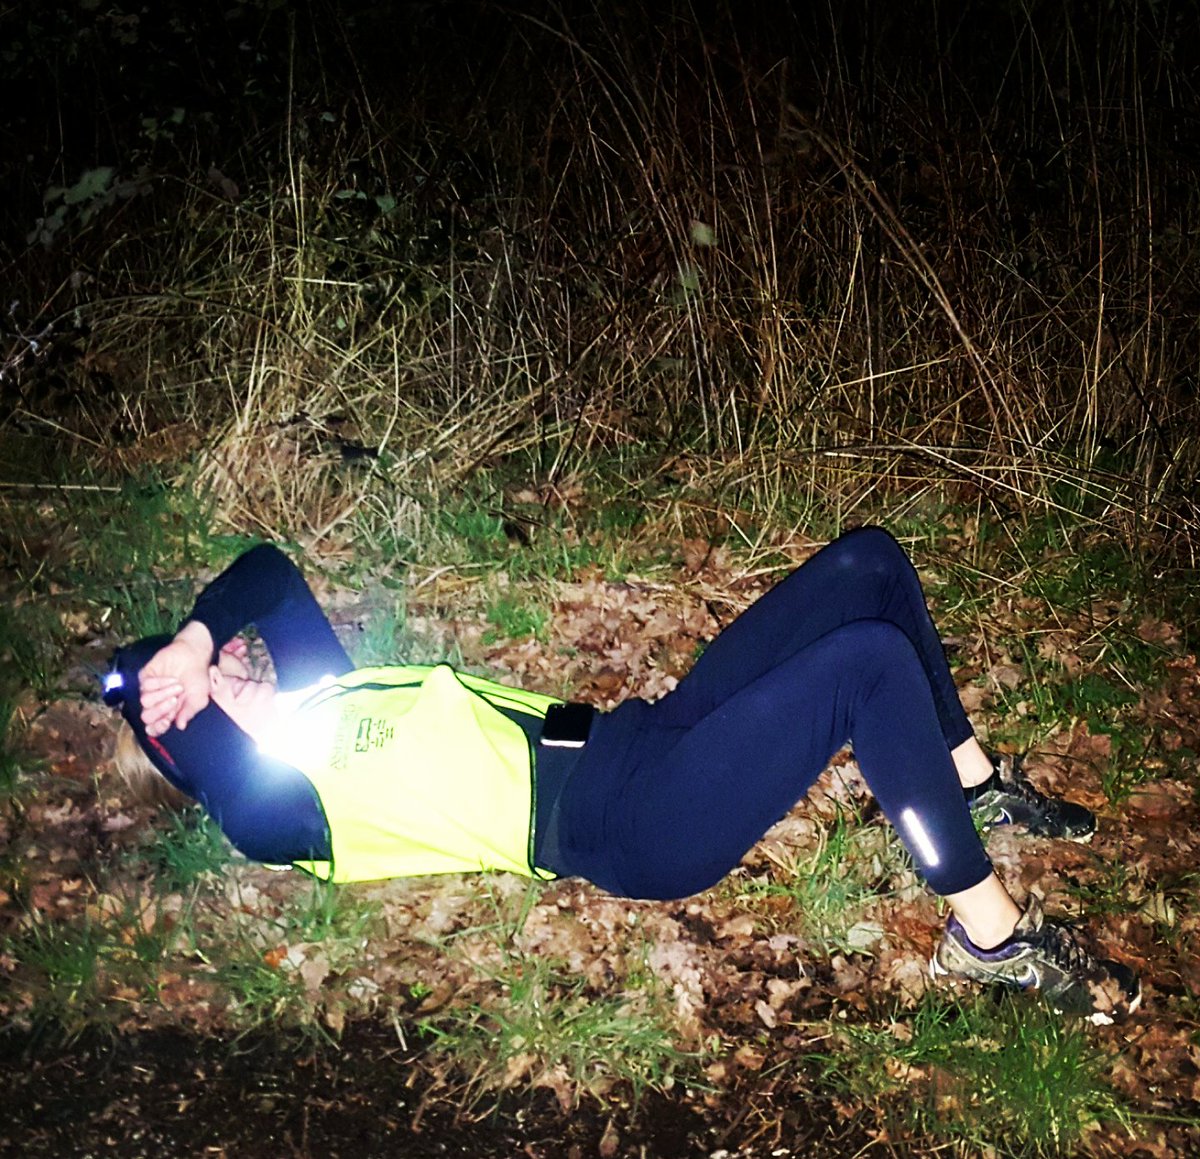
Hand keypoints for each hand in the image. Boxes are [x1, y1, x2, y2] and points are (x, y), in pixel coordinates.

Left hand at [138, 621, 215, 736]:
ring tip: (178, 686)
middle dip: (160, 710)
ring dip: (163, 694)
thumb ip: (189, 712)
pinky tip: (171, 678)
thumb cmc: (198, 678)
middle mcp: (157, 703)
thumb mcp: (199, 698)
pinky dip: (160, 683)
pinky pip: (145, 685)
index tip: (167, 721)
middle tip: (175, 700)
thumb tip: (181, 726)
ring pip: (145, 701)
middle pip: (147, 716)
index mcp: (169, 713)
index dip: (157, 728)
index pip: (155, 727)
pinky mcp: (146, 677)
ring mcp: (149, 690)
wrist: (195, 655)